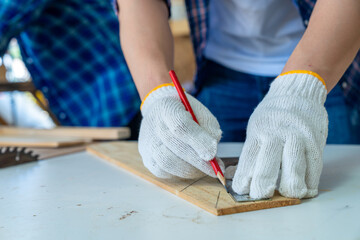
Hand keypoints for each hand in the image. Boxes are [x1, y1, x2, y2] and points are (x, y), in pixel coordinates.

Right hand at [139, 83, 223, 178]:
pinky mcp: (147, 158)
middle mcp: (153, 125)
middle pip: (174, 146)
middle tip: (216, 169)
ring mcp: (148, 143)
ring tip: (204, 168)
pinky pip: (163, 172)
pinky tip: (189, 167)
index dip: (197, 141)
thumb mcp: (200, 112)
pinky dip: (179, 172)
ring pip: (167, 162)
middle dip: (198, 161)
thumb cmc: (184, 113)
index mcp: (168, 107)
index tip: (212, 154)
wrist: (159, 112)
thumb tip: (212, 152)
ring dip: (190, 169)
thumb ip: (208, 127)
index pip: (181, 125)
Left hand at [232, 71, 327, 198]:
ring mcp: (298, 137)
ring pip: (295, 166)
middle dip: (264, 183)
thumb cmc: (272, 116)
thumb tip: (235, 176)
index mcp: (259, 132)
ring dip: (292, 185)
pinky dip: (311, 180)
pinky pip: (314, 165)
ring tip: (289, 195)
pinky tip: (306, 189)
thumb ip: (251, 151)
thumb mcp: (256, 127)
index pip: (249, 158)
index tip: (242, 190)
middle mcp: (277, 134)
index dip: (244, 176)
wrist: (297, 91)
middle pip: (269, 163)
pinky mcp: (315, 141)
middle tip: (261, 195)